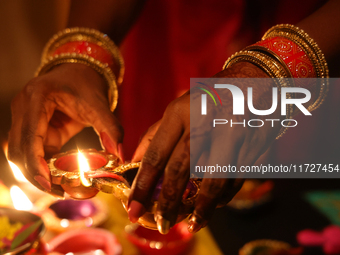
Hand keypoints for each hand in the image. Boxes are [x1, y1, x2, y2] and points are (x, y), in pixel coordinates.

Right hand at [8, 63, 123, 195]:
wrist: (79, 71)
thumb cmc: (87, 84)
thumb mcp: (99, 105)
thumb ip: (110, 129)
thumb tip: (119, 155)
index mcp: (37, 97)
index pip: (29, 137)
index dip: (35, 164)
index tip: (48, 184)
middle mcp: (22, 107)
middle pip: (18, 150)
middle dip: (35, 174)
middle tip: (58, 192)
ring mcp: (22, 117)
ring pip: (19, 153)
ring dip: (36, 172)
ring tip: (60, 188)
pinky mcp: (30, 126)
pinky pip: (30, 151)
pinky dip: (42, 166)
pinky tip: (58, 176)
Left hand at [128, 62, 281, 233]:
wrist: (255, 79)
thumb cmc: (209, 96)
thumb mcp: (179, 107)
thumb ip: (156, 135)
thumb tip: (133, 164)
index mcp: (179, 111)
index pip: (156, 155)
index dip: (143, 186)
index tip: (132, 208)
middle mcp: (204, 122)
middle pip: (180, 171)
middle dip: (168, 203)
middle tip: (162, 224)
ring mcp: (231, 133)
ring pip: (212, 181)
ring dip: (200, 208)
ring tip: (191, 225)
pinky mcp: (254, 144)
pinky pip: (235, 179)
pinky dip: (224, 197)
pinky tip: (214, 207)